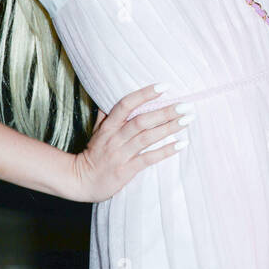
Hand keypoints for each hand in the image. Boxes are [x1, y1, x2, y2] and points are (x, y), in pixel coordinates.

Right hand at [68, 84, 191, 201]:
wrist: (80, 181)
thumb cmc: (93, 153)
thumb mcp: (97, 131)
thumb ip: (107, 114)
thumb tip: (113, 96)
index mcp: (108, 126)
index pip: (126, 104)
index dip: (144, 94)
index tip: (164, 86)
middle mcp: (115, 138)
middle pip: (141, 121)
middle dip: (165, 112)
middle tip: (186, 105)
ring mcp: (121, 154)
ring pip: (147, 138)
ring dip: (169, 128)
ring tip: (187, 120)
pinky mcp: (126, 170)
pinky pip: (148, 159)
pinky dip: (166, 151)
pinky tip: (181, 144)